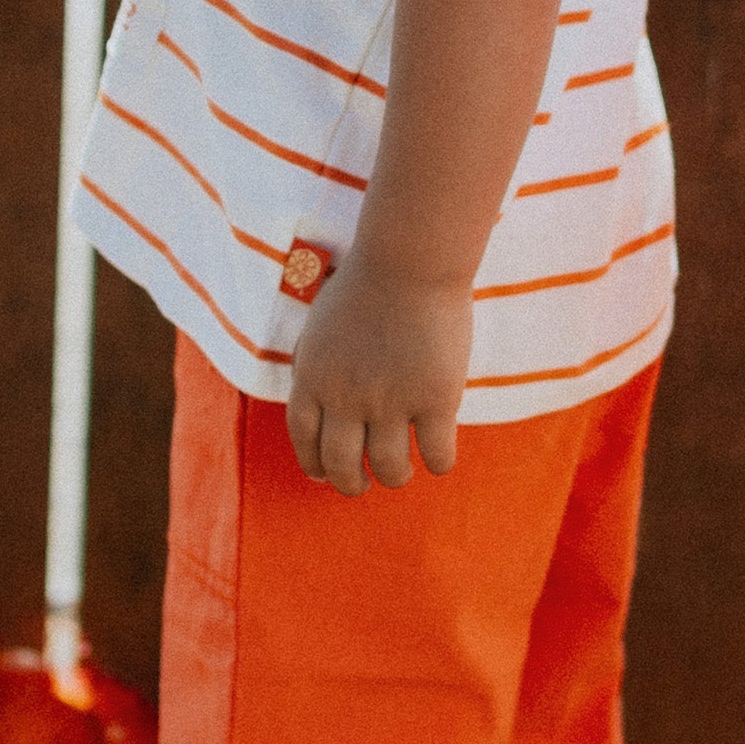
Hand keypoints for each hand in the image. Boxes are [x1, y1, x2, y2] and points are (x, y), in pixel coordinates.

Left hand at [285, 256, 470, 494]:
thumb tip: (310, 402)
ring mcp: (392, 401)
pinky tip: (439, 453)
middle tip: (364, 482)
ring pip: (389, 468)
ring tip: (402, 468)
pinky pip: (436, 455)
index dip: (315, 466)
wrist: (410, 260)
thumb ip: (313, 366)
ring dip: (394, 476)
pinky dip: (437, 463)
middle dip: (351, 484)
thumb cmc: (367, 284)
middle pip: (342, 466)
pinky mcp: (435, 399)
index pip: (305, 442)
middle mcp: (347, 398)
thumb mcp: (320, 326)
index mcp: (315, 379)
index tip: (326, 475)